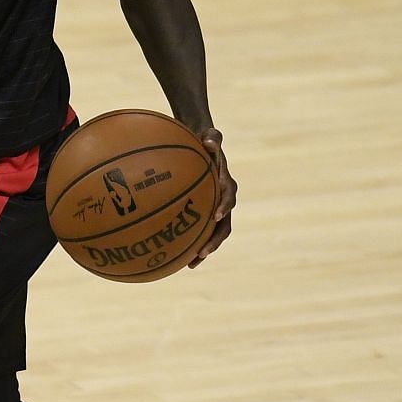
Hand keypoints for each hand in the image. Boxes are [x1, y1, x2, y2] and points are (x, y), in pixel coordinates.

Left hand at [189, 126, 235, 266]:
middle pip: (224, 226)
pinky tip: (173, 256)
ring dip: (204, 249)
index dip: (224, 208)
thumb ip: (213, 138)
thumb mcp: (211, 137)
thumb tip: (211, 140)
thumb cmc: (206, 142)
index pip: (229, 199)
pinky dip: (189, 244)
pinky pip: (198, 231)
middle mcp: (223, 201)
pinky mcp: (203, 213)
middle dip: (214, 241)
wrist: (206, 148)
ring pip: (212, 234)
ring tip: (191, 264)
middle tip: (202, 253)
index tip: (215, 217)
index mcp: (226, 186)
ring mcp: (214, 209)